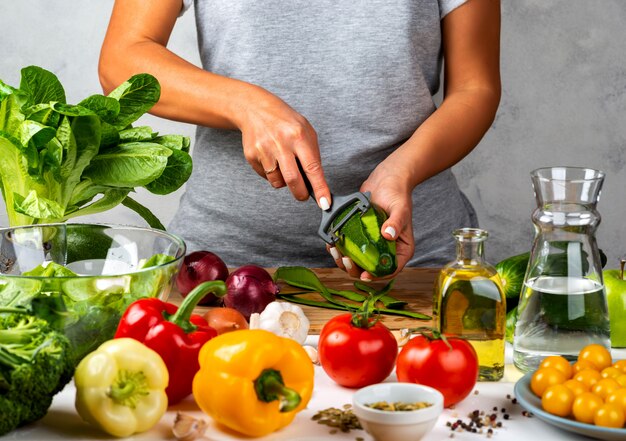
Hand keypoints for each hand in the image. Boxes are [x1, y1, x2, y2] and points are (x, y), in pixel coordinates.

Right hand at [237, 89, 330, 208]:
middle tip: (304, 195)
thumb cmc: (286, 123)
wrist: (255, 110)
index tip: (325, 204)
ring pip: (278, 182)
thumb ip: (312, 155)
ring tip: (284, 165)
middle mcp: (281, 143)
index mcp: (299, 135)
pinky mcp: (251, 156)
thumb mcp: (306, 131)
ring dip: (284, 182)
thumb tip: (316, 184)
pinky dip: (272, 174)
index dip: (320, 188)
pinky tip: (271, 158)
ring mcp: (264, 150)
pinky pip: (266, 176)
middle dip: (301, 194)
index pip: (312, 167)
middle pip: (293, 179)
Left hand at [328, 161, 414, 279]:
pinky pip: (350, 249)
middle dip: (355, 269)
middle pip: (370, 269)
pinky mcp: (361, 237)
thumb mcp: (399, 208)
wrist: (387, 179)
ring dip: (344, 261)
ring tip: (335, 250)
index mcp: (401, 249)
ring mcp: (373, 245)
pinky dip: (340, 249)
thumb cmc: (398, 194)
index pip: (390, 269)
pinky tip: (332, 243)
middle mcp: (387, 250)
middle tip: (345, 259)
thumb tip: (388, 235)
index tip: (363, 275)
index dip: (376, 276)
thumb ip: (395, 222)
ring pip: (358, 262)